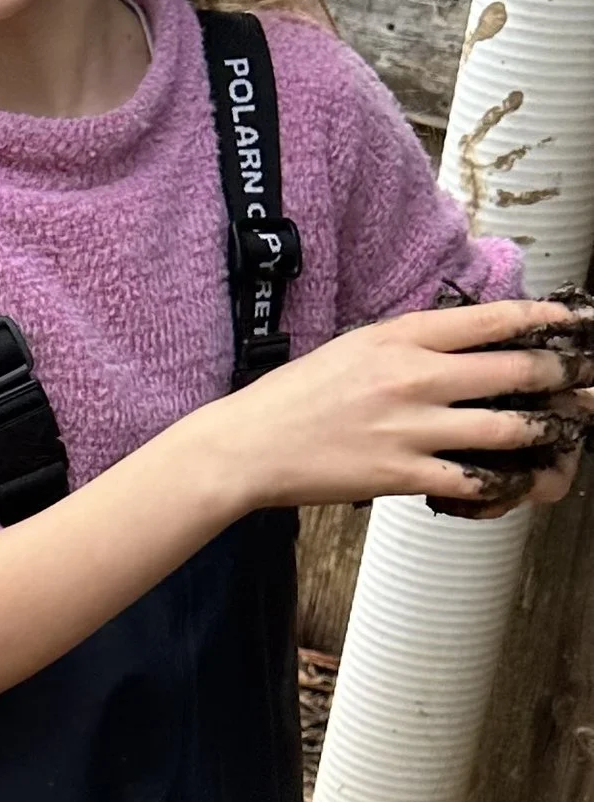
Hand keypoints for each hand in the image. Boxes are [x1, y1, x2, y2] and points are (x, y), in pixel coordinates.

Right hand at [200, 299, 589, 514]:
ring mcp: (410, 427)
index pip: (495, 320)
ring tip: (570, 430)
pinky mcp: (400, 474)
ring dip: (549, 429)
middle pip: (518, 369)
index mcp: (401, 336)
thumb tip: (460, 342)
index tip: (579, 323)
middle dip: (567, 375)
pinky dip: (507, 482)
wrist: (243, 447)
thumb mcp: (352, 348)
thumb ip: (408, 342)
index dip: (549, 320)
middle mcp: (413, 376)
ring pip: (509, 426)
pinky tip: (524, 481)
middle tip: (590, 379)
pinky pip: (474, 479)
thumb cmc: (291, 398)